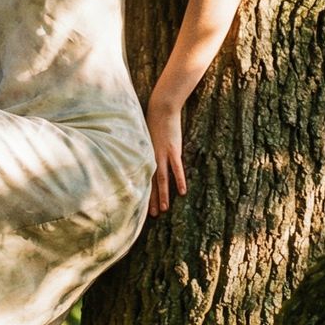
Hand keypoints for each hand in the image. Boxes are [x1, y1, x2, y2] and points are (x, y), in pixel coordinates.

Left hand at [146, 91, 185, 216]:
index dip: (144, 193)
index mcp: (144, 156)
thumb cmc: (153, 121)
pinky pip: (176, 168)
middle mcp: (151, 158)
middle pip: (151, 183)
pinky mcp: (173, 149)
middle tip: (152, 216)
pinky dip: (179, 180)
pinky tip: (182, 192)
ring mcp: (162, 154)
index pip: (144, 178)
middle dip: (151, 200)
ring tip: (163, 210)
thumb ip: (144, 148)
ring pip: (162, 179)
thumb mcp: (145, 137)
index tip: (142, 206)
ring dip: (163, 195)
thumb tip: (143, 157)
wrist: (160, 108)